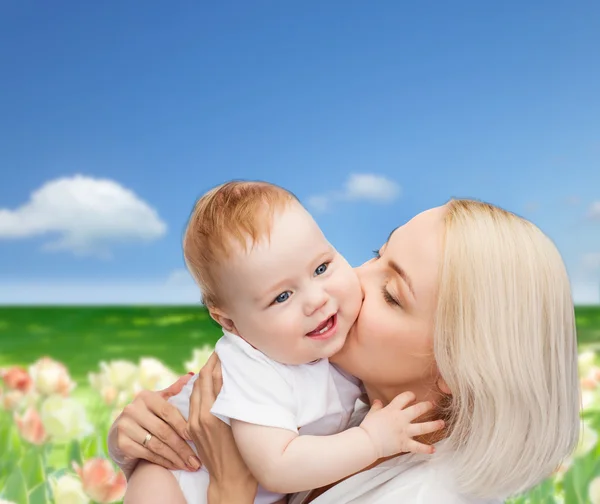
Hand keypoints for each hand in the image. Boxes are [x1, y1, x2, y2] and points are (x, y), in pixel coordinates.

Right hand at [107, 374, 201, 478]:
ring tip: (190, 465)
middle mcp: (133, 409)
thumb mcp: (158, 401)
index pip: (168, 412)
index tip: (196, 437)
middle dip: (182, 447)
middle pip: (164, 431)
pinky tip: (175, 466)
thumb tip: (191, 375)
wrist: (120, 433)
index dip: (183, 425)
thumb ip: (174, 391)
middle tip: (197, 459)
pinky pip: (148, 454)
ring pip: (157, 445)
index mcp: (146, 397)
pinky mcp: (122, 443)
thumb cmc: (147, 415)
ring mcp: (125, 426)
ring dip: (175, 457)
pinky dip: (164, 462)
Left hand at [188, 352, 257, 502]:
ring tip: (215, 362)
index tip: (225, 348)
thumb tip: (237, 379)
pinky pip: (193, 401)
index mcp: (214, 413)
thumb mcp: (243, 425)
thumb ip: (237, 401)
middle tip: (220, 351)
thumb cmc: (245, 458)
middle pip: (202, 380)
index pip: (213, 378)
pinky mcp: (192, 429)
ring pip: (196, 389)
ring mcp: (194, 422)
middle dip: (210, 363)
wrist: (229, 483)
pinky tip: (207, 383)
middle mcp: (200, 415)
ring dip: (204, 374)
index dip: (218, 361)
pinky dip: (200, 388)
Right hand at [359, 391, 444, 457]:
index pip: (404, 398)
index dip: (410, 395)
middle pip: (418, 410)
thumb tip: (377, 401)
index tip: (413, 396)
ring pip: (423, 427)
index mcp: (392, 410)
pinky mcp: (404, 444)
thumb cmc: (368, 427)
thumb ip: (377, 406)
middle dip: (426, 406)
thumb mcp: (372, 413)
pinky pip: (418, 447)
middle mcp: (401, 419)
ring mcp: (404, 432)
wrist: (367, 442)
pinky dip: (426, 449)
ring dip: (434, 425)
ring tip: (442, 423)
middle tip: (432, 405)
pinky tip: (434, 449)